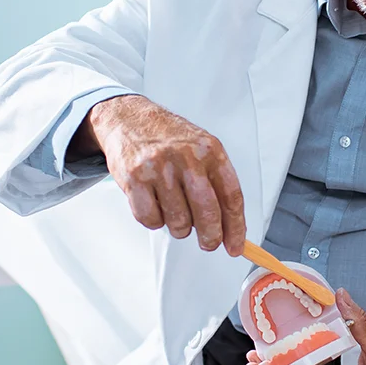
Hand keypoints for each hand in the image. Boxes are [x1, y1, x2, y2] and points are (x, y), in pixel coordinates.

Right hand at [80, 95, 245, 254]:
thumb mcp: (201, 148)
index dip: (236, 227)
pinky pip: (150, 219)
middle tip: (209, 242)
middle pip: (208, 212)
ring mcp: (159, 168)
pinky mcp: (135, 179)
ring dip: (179, 227)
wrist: (129, 118)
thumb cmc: (168, 138)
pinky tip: (155, 205)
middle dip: (211, 237)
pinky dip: (155, 221)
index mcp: (210, 150)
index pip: (231, 196)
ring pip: (178, 221)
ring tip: (175, 211)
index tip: (236, 246)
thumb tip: (229, 226)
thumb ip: (216, 183)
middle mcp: (187, 157)